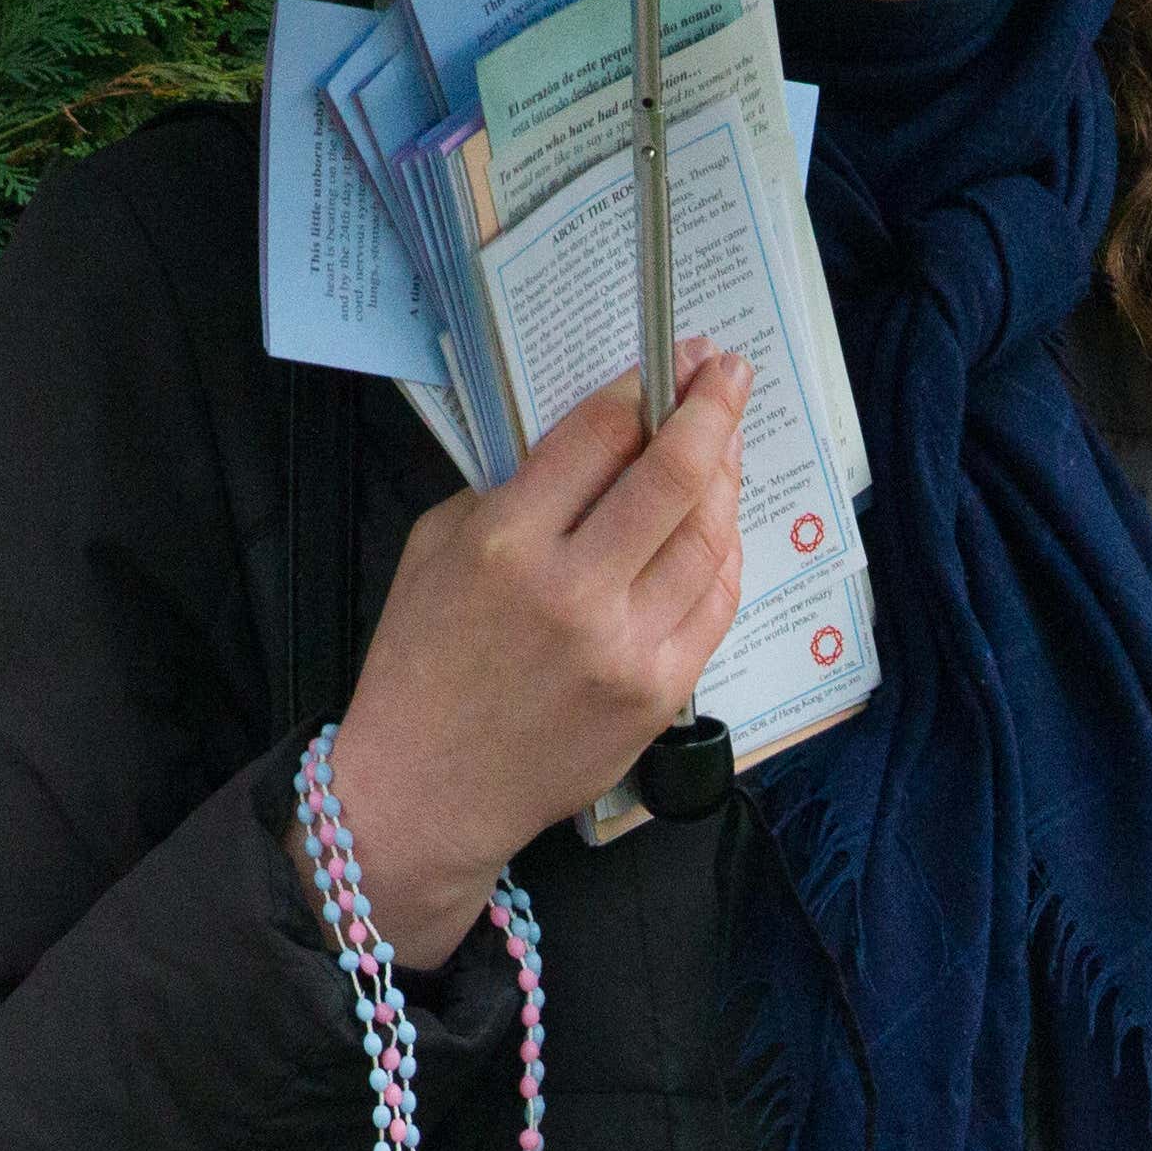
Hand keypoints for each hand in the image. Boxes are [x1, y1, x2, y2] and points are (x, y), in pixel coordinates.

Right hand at [297, 346, 753, 961]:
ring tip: (726, 444)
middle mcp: (574, 591)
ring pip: (708, 537)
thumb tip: (596, 448)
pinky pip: (715, 603)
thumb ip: (513, 492)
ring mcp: (626, 647)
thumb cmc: (421, 664)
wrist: (427, 792)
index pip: (600, 436)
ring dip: (727, 477)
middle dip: (712, 408)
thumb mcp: (435, 549)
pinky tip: (718, 526)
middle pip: (674, 475)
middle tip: (729, 371)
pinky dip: (724, 554)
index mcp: (506, 543)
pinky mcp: (658, 693)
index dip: (644, 386)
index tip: (671, 358)